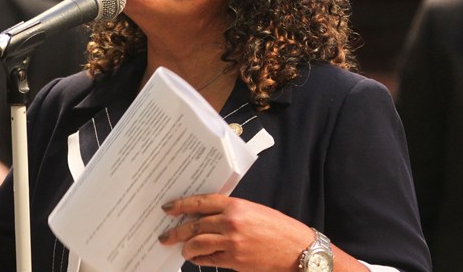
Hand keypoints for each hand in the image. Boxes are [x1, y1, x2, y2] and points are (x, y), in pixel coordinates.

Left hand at [158, 194, 313, 271]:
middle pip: (195, 225)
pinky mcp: (235, 260)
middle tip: (165, 235)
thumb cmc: (277, 228)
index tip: (168, 208)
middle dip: (176, 232)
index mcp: (236, 205)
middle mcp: (231, 222)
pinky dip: (200, 259)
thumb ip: (230, 211)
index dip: (181, 205)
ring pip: (197, 244)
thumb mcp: (253, 210)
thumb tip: (205, 216)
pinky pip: (209, 259)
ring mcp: (232, 242)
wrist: (297, 249)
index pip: (201, 202)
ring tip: (183, 249)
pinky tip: (197, 258)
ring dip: (186, 248)